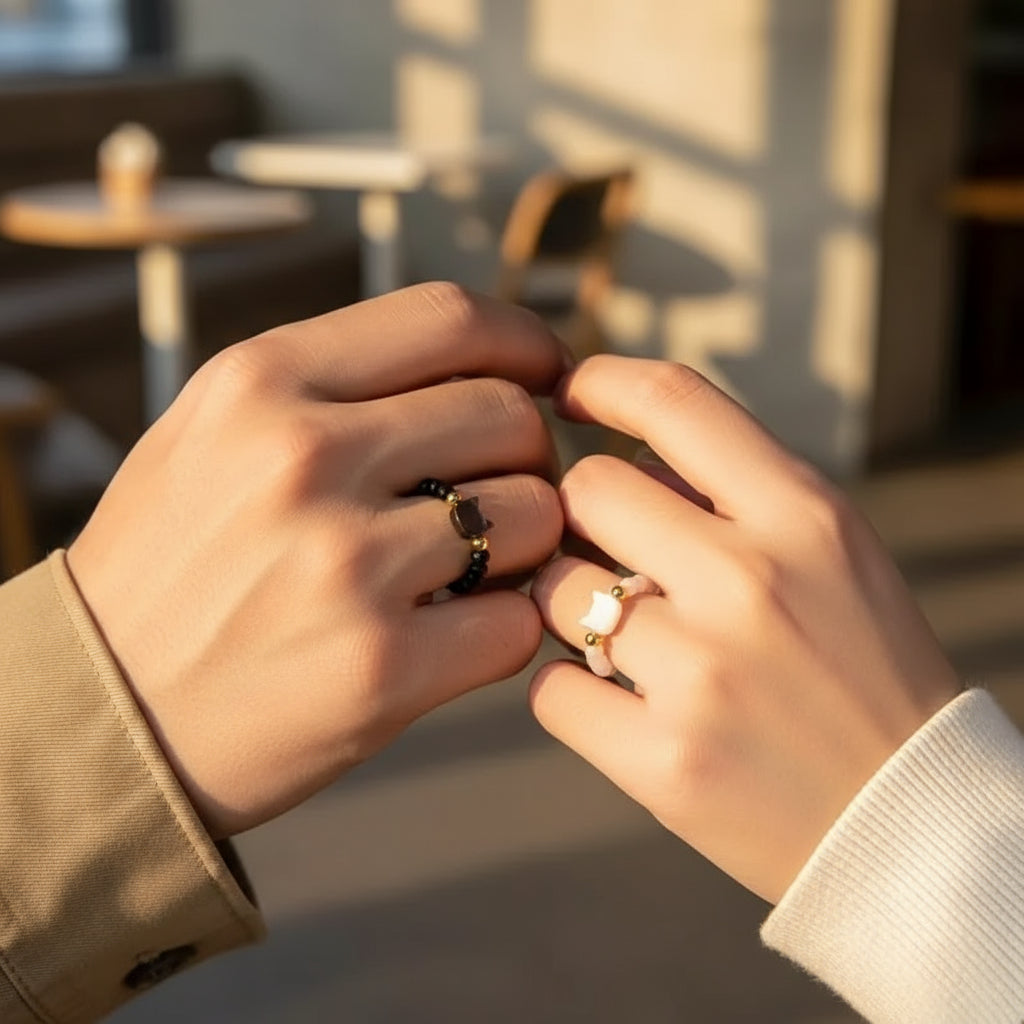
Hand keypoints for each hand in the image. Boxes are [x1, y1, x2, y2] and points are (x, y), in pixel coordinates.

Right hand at [67, 284, 566, 837]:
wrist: (106, 715)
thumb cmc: (172, 568)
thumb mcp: (215, 435)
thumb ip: (332, 386)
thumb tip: (477, 366)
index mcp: (262, 382)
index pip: (449, 319)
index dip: (523, 341)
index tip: (548, 373)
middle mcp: (304, 456)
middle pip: (508, 417)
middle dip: (530, 455)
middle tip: (505, 493)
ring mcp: (345, 564)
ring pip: (533, 515)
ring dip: (528, 545)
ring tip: (480, 568)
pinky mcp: (381, 667)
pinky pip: (517, 621)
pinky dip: (509, 625)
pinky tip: (464, 632)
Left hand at [529, 356, 960, 902]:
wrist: (909, 820)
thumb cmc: (862, 668)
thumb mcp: (832, 551)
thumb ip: (735, 493)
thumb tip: (622, 453)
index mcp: (805, 516)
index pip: (676, 401)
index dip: (603, 381)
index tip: (570, 392)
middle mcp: (752, 582)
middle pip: (588, 489)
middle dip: (582, 516)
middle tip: (610, 556)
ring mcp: (703, 675)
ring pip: (552, 589)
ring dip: (569, 605)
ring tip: (626, 639)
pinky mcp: (662, 762)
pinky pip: (549, 688)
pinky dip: (571, 689)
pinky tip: (621, 702)